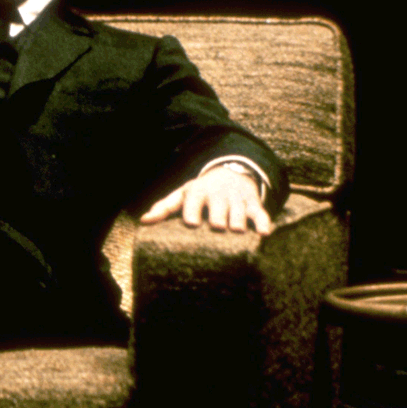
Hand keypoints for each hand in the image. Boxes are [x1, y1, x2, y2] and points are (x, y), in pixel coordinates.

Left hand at [140, 167, 271, 232]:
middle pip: (218, 212)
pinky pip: (260, 214)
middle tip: (217, 226)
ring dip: (237, 224)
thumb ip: (163, 208)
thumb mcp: (182, 195)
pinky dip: (263, 223)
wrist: (230, 173)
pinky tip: (263, 233)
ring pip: (239, 216)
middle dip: (218, 220)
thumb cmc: (200, 192)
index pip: (194, 202)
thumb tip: (143, 221)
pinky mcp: (253, 204)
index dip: (193, 213)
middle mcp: (218, 195)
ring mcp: (236, 200)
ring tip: (235, 231)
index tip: (192, 223)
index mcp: (198, 193)